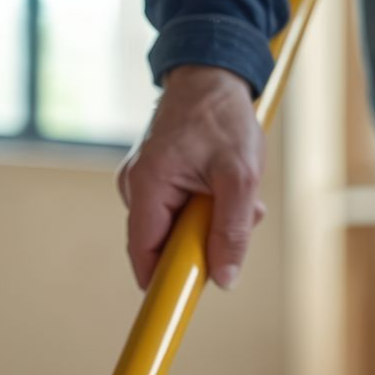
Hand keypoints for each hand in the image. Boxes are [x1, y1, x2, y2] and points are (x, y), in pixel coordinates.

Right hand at [117, 65, 265, 290]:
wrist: (212, 70)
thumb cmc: (223, 116)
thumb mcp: (239, 176)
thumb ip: (231, 230)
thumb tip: (223, 278)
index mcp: (147, 186)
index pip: (144, 255)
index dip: (163, 284)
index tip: (181, 304)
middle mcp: (135, 187)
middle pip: (164, 245)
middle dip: (203, 243)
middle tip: (238, 218)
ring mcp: (143, 182)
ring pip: (175, 230)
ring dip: (210, 223)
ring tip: (234, 190)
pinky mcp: (156, 179)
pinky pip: (178, 211)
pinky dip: (205, 207)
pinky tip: (223, 184)